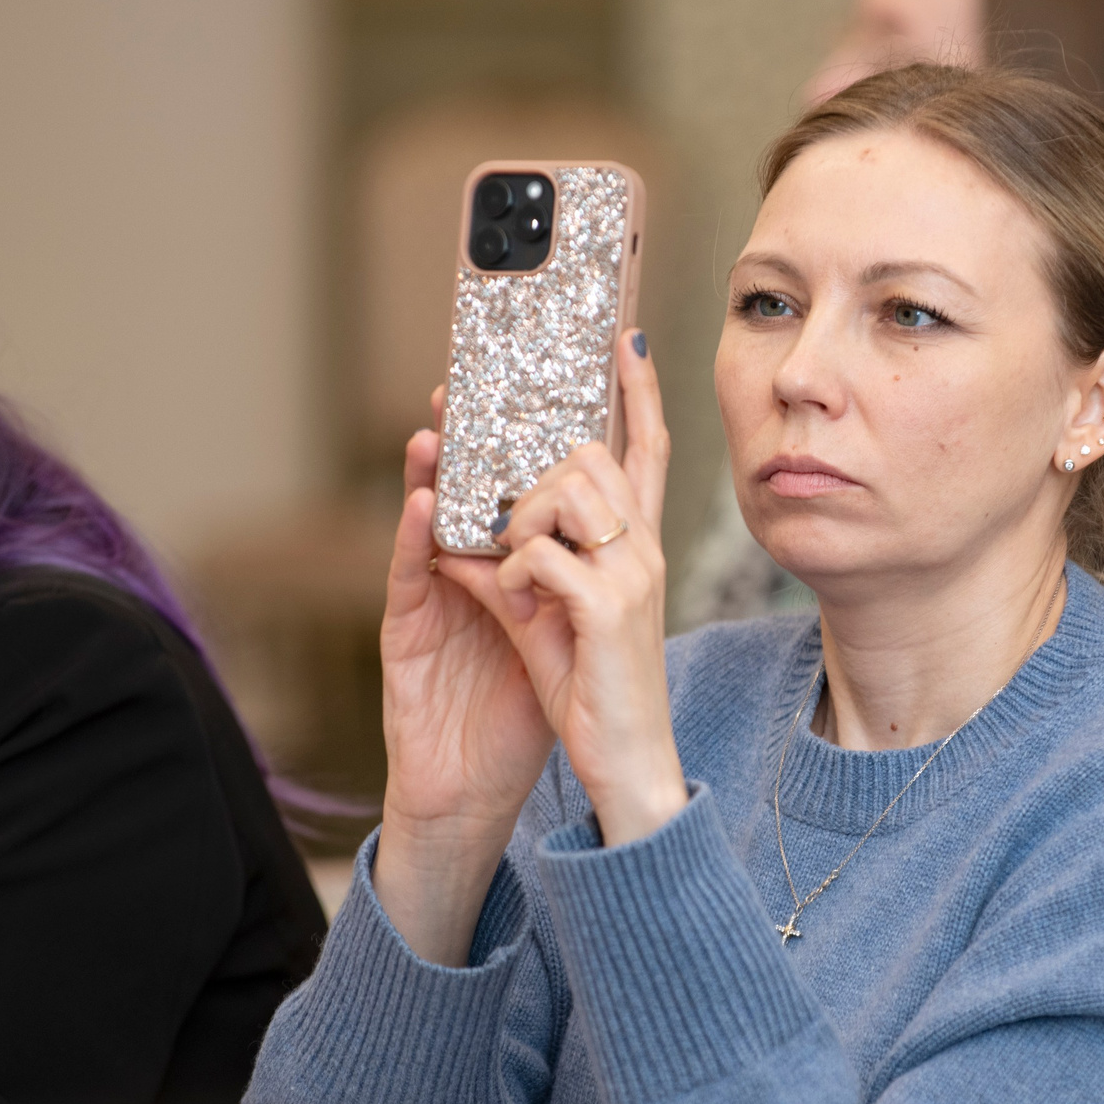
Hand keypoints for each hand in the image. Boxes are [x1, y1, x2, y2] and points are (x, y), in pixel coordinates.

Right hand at [370, 392, 557, 962]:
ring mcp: (435, 599)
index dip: (543, 441)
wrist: (476, 791)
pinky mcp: (407, 635)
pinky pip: (409, 577)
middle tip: (477, 386)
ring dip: (433, 470)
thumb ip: (572, 579)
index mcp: (523, 569)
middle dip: (477, 442)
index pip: (533, 492)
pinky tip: (421, 505)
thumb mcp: (564, 633)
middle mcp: (475, 572)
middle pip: (474, 491)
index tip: (562, 377)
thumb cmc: (521, 713)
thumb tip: (612, 522)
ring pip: (432, 519)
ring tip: (438, 423)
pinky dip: (411, 538)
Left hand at [443, 331, 685, 845]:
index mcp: (638, 549)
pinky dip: (514, 574)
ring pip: (566, 489)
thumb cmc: (591, 693)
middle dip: (533, 481)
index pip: (649, 449)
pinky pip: (541, 552)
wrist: (628, 764)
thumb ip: (508, 570)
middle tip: (513, 531)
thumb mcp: (543, 620)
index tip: (626, 339)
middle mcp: (645, 551)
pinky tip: (521, 607)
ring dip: (521, 523)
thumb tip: (455, 537)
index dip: (638, 392)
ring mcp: (633, 575)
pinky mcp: (610, 607)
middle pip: (590, 457)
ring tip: (517, 573)